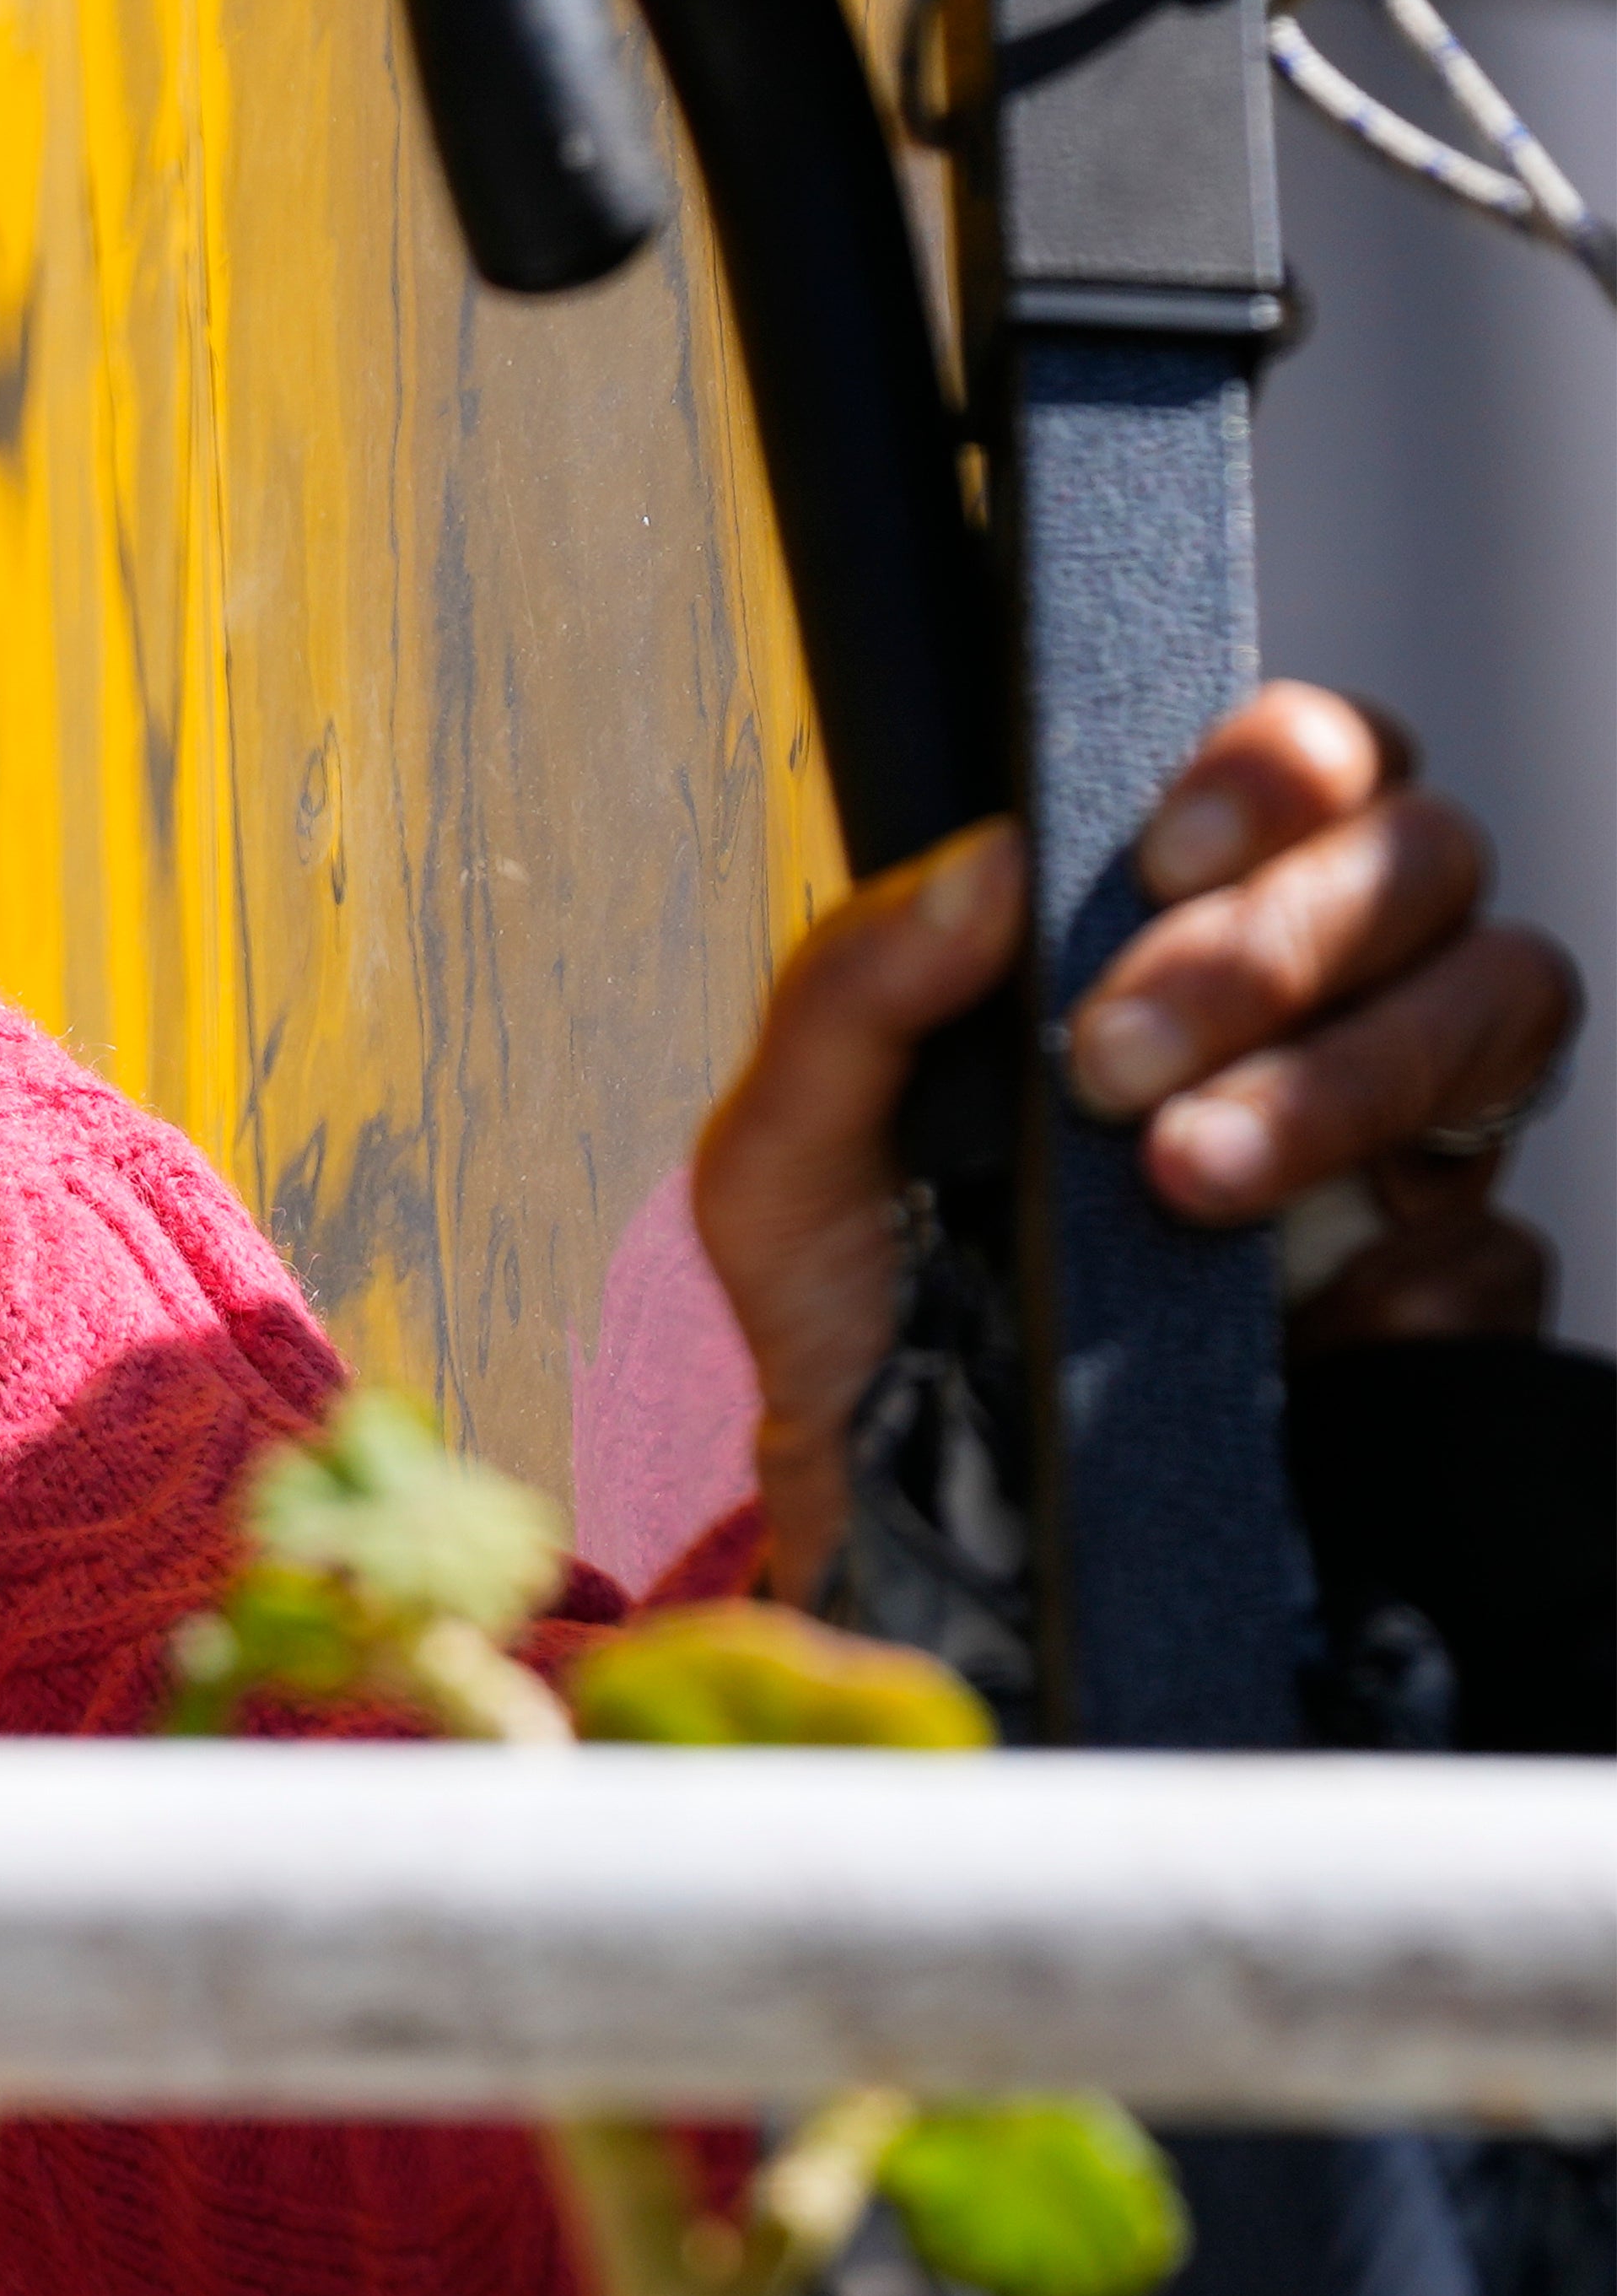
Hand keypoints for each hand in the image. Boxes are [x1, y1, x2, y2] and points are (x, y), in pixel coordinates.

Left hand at [692, 682, 1578, 1603]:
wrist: (903, 1532)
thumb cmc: (849, 1305)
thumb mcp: (787, 1157)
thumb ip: (849, 993)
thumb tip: (989, 861)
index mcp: (1168, 924)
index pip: (1309, 762)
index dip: (1277, 764)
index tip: (1165, 846)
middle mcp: (1315, 1003)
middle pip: (1429, 858)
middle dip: (1284, 936)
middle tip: (1121, 1055)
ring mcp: (1400, 1148)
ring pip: (1507, 1007)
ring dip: (1345, 1076)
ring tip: (1185, 1179)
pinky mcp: (1448, 1302)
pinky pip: (1494, 1244)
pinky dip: (1392, 1265)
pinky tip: (1283, 1323)